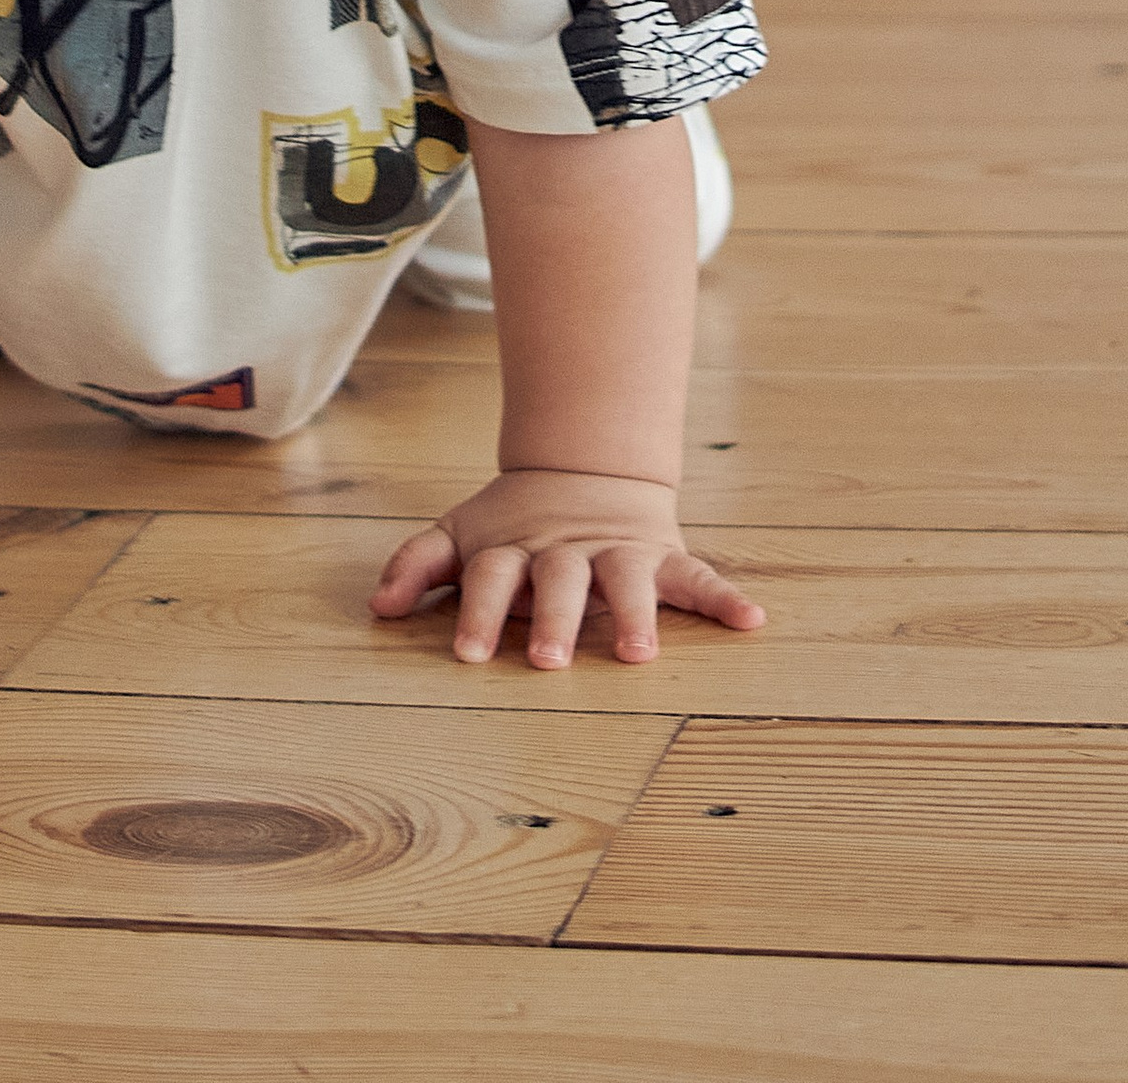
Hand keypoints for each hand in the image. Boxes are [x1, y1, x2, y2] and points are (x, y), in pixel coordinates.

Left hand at [369, 467, 765, 668]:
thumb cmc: (513, 522)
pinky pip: (697, 574)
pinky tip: (751, 619)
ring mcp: (616, 551)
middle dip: (552, 621)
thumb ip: (419, 564)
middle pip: (558, 583)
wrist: (586, 466)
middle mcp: (565, 550)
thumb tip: (377, 608)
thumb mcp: (461, 533)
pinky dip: (724, 596)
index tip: (469, 656)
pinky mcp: (661, 553)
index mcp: (514, 548)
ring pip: (626, 580)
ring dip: (634, 613)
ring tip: (638, 652)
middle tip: (547, 661)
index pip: (490, 580)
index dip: (478, 614)